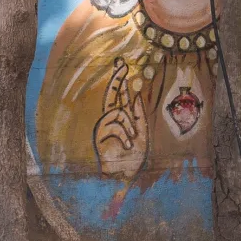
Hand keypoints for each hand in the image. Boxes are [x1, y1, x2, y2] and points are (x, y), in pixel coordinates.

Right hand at [93, 58, 147, 178]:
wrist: (124, 176)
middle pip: (111, 94)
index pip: (119, 95)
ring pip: (117, 113)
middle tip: (122, 64)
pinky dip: (125, 136)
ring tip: (133, 140)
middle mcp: (109, 120)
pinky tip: (127, 147)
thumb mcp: (141, 133)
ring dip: (129, 125)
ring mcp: (103, 127)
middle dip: (117, 79)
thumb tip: (135, 95)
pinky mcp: (99, 136)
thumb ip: (137, 115)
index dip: (120, 80)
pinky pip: (115, 126)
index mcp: (121, 118)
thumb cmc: (132, 157)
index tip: (123, 65)